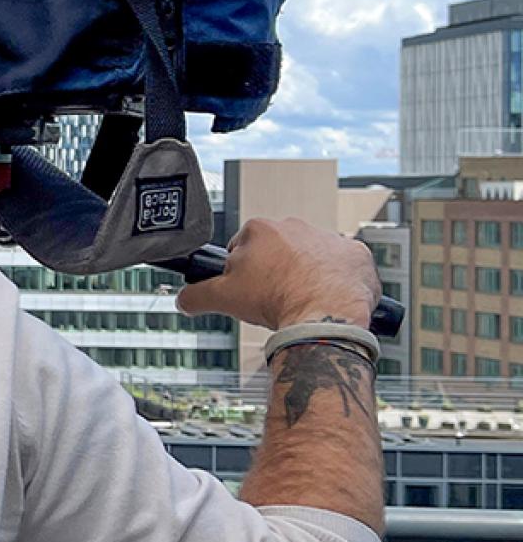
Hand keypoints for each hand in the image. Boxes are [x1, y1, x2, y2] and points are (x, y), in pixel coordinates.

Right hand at [177, 217, 382, 330]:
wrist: (325, 314)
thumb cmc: (277, 300)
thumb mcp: (223, 298)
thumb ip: (196, 295)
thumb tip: (184, 299)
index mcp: (260, 229)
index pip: (243, 247)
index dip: (242, 272)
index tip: (249, 289)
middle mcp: (296, 226)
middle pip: (278, 250)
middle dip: (275, 271)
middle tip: (273, 297)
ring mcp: (329, 238)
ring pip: (311, 258)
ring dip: (306, 275)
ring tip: (302, 302)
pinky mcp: (357, 254)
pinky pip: (343, 266)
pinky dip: (337, 281)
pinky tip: (328, 299)